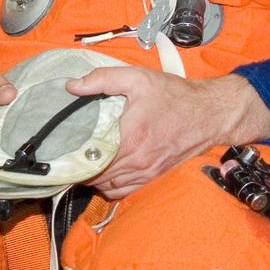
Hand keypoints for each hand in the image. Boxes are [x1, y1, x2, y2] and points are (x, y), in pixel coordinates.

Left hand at [66, 66, 269, 199]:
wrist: (209, 114)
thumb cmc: (175, 95)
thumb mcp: (138, 78)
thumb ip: (102, 79)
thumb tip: (72, 86)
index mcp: (130, 135)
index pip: (90, 157)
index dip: (71, 156)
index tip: (60, 147)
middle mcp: (137, 159)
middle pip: (95, 175)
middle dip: (77, 168)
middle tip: (65, 155)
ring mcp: (146, 171)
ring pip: (106, 187)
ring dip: (91, 178)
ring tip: (80, 164)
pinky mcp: (152, 177)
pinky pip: (122, 191)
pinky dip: (108, 187)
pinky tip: (102, 173)